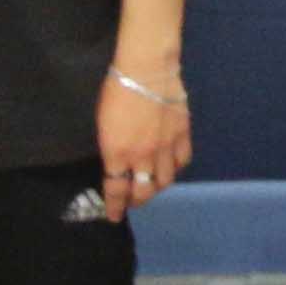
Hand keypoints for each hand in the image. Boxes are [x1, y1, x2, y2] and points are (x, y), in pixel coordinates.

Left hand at [99, 68, 191, 218]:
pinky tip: (170, 166)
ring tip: (152, 184)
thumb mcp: (103, 124)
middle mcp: (143, 156)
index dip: (115, 206)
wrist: (147, 68)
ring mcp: (166, 146)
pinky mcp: (183, 134)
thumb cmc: (116, 91)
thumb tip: (117, 163)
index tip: (113, 215)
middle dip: (137, 201)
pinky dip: (176, 169)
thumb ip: (111, 148)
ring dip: (156, 187)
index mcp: (117, 153)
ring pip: (165, 181)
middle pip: (143, 191)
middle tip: (132, 201)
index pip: (116, 190)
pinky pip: (182, 161)